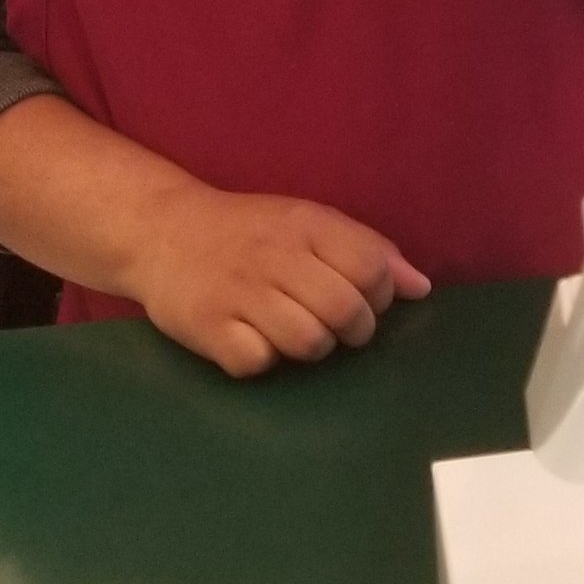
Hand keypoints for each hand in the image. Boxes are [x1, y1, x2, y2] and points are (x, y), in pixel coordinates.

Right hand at [126, 182, 429, 377]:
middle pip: (345, 310)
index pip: (370, 266)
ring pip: (309, 342)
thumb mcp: (308, 222)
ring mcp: (240, 292)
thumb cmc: (249, 231)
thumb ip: (365, 249)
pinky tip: (252, 339)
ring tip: (293, 331)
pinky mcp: (209, 328)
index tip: (363, 298)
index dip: (380, 294)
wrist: (162, 231)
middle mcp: (275, 255)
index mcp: (306, 224)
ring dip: (311, 347)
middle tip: (336, 326)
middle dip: (354, 330)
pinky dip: (262, 358)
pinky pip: (258, 361)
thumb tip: (420, 288)